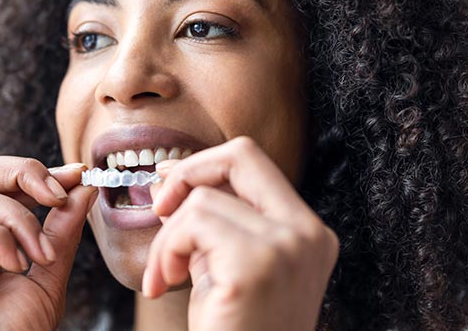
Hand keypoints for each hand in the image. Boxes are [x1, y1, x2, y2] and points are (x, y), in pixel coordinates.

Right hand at [0, 156, 96, 330]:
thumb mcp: (48, 271)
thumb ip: (62, 229)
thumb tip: (81, 186)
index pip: (1, 184)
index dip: (38, 174)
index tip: (77, 176)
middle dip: (24, 173)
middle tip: (57, 195)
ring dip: (20, 219)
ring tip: (38, 256)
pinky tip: (14, 266)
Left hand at [143, 137, 338, 330]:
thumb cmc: (232, 330)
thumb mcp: (225, 265)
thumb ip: (210, 220)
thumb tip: (167, 177)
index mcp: (306, 231)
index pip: (254, 163)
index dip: (206, 164)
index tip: (170, 186)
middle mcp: (307, 233)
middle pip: (241, 155)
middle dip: (188, 171)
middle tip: (159, 205)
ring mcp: (288, 247)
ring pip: (202, 199)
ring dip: (167, 237)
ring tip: (165, 275)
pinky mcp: (257, 265)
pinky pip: (192, 224)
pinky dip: (166, 251)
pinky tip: (165, 282)